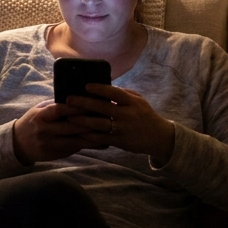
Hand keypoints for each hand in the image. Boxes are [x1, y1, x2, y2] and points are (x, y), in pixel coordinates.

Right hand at [11, 100, 112, 164]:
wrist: (17, 144)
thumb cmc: (33, 122)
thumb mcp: (39, 110)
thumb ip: (56, 106)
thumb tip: (79, 98)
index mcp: (41, 116)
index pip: (60, 110)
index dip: (76, 107)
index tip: (92, 103)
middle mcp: (44, 131)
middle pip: (71, 127)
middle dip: (90, 122)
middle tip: (107, 117)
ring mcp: (49, 144)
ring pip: (75, 141)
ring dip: (93, 136)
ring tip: (108, 131)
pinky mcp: (54, 155)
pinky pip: (74, 150)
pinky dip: (87, 145)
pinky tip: (100, 142)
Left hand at [62, 84, 176, 164]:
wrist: (159, 137)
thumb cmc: (144, 115)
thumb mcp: (138, 101)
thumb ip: (122, 94)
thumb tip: (103, 85)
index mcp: (132, 102)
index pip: (114, 93)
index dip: (99, 89)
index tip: (86, 86)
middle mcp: (128, 115)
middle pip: (103, 108)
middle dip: (84, 103)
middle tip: (69, 100)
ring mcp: (123, 129)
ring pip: (99, 124)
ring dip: (83, 121)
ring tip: (69, 118)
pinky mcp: (120, 142)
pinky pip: (102, 139)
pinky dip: (89, 136)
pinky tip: (78, 133)